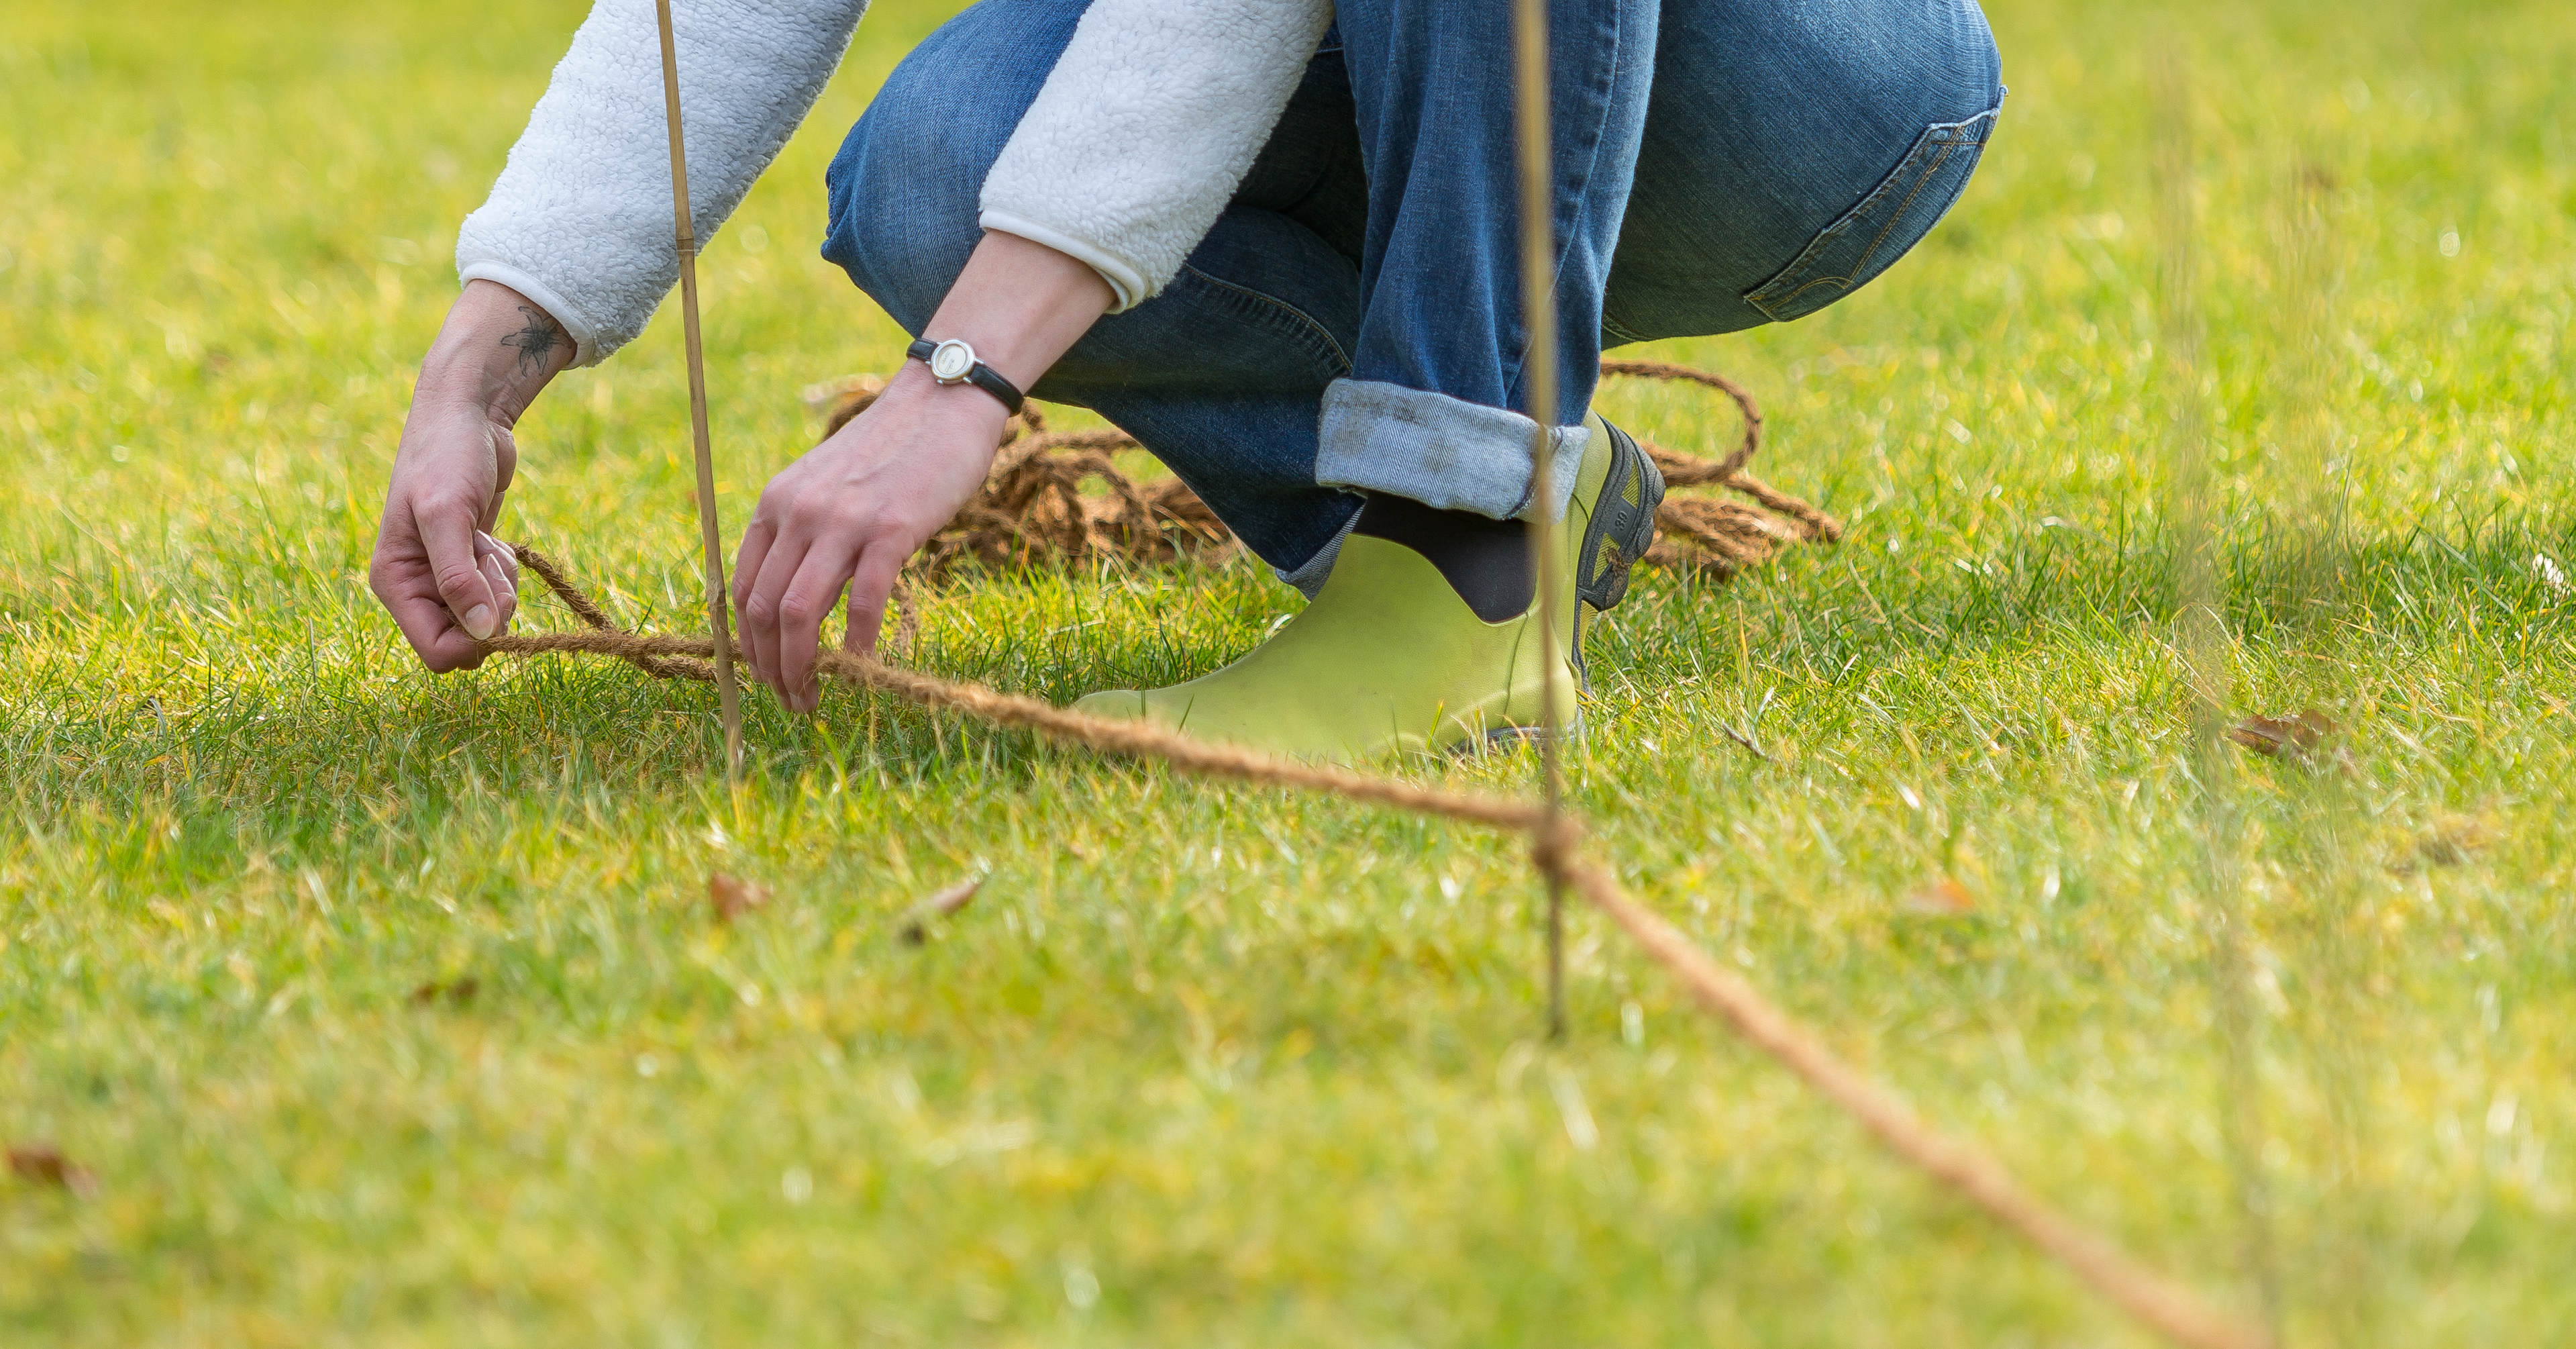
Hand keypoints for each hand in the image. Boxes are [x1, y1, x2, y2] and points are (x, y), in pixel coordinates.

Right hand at [370, 280, 570, 669]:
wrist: (467, 415)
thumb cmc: (448, 457)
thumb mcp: (449, 515)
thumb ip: (461, 578)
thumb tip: (482, 635)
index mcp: (395, 583)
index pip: (438, 653)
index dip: (475, 640)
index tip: (494, 600)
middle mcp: (414, 587)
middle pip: (468, 640)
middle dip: (492, 606)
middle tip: (488, 557)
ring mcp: (441, 578)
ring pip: (487, 620)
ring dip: (500, 584)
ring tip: (485, 540)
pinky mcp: (467, 565)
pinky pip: (496, 595)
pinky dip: (502, 571)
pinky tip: (490, 537)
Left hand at [731, 228, 1113, 712]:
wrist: (943, 401)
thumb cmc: (892, 451)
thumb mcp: (825, 484)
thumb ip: (803, 531)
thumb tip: (793, 601)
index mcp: (776, 503)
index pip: (741, 589)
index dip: (747, 644)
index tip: (765, 675)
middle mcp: (798, 512)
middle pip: (763, 610)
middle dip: (770, 668)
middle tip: (790, 702)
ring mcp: (843, 520)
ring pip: (799, 613)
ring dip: (802, 668)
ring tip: (813, 699)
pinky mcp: (893, 529)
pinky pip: (864, 601)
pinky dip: (859, 645)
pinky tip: (864, 669)